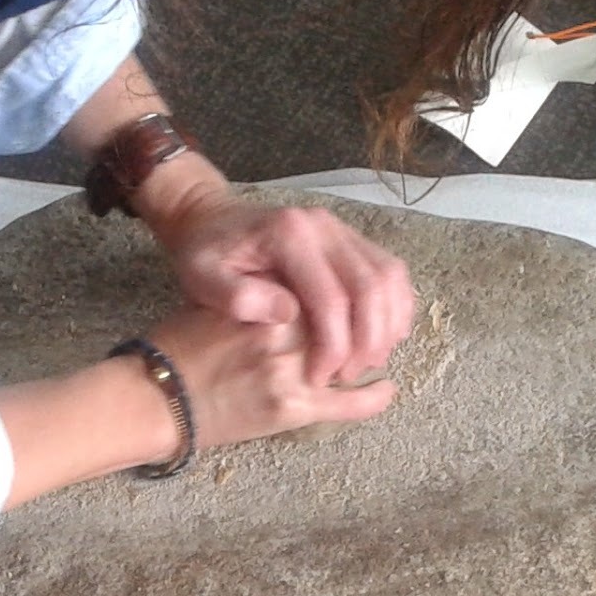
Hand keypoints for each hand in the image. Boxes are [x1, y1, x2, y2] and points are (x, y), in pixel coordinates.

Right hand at [147, 304, 396, 451]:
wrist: (156, 396)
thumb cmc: (182, 346)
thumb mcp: (223, 299)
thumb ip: (267, 291)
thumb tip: (302, 288)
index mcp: (270, 300)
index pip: (329, 289)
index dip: (346, 297)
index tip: (350, 302)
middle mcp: (286, 332)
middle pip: (346, 321)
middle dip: (365, 327)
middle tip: (368, 334)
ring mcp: (292, 371)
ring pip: (354, 358)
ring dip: (369, 357)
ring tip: (373, 358)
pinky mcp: (292, 408)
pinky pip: (347, 404)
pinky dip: (372, 398)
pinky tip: (386, 390)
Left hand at [155, 186, 415, 388]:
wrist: (212, 218)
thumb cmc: (205, 254)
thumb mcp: (202, 276)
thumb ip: (237, 296)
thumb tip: (286, 314)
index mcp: (289, 235)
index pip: (331, 298)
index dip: (334, 346)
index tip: (321, 378)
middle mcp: (324, 226)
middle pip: (371, 287)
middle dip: (367, 340)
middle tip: (348, 375)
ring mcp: (342, 229)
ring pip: (389, 277)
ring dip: (387, 325)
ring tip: (367, 361)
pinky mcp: (351, 239)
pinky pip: (389, 272)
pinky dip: (393, 307)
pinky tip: (379, 338)